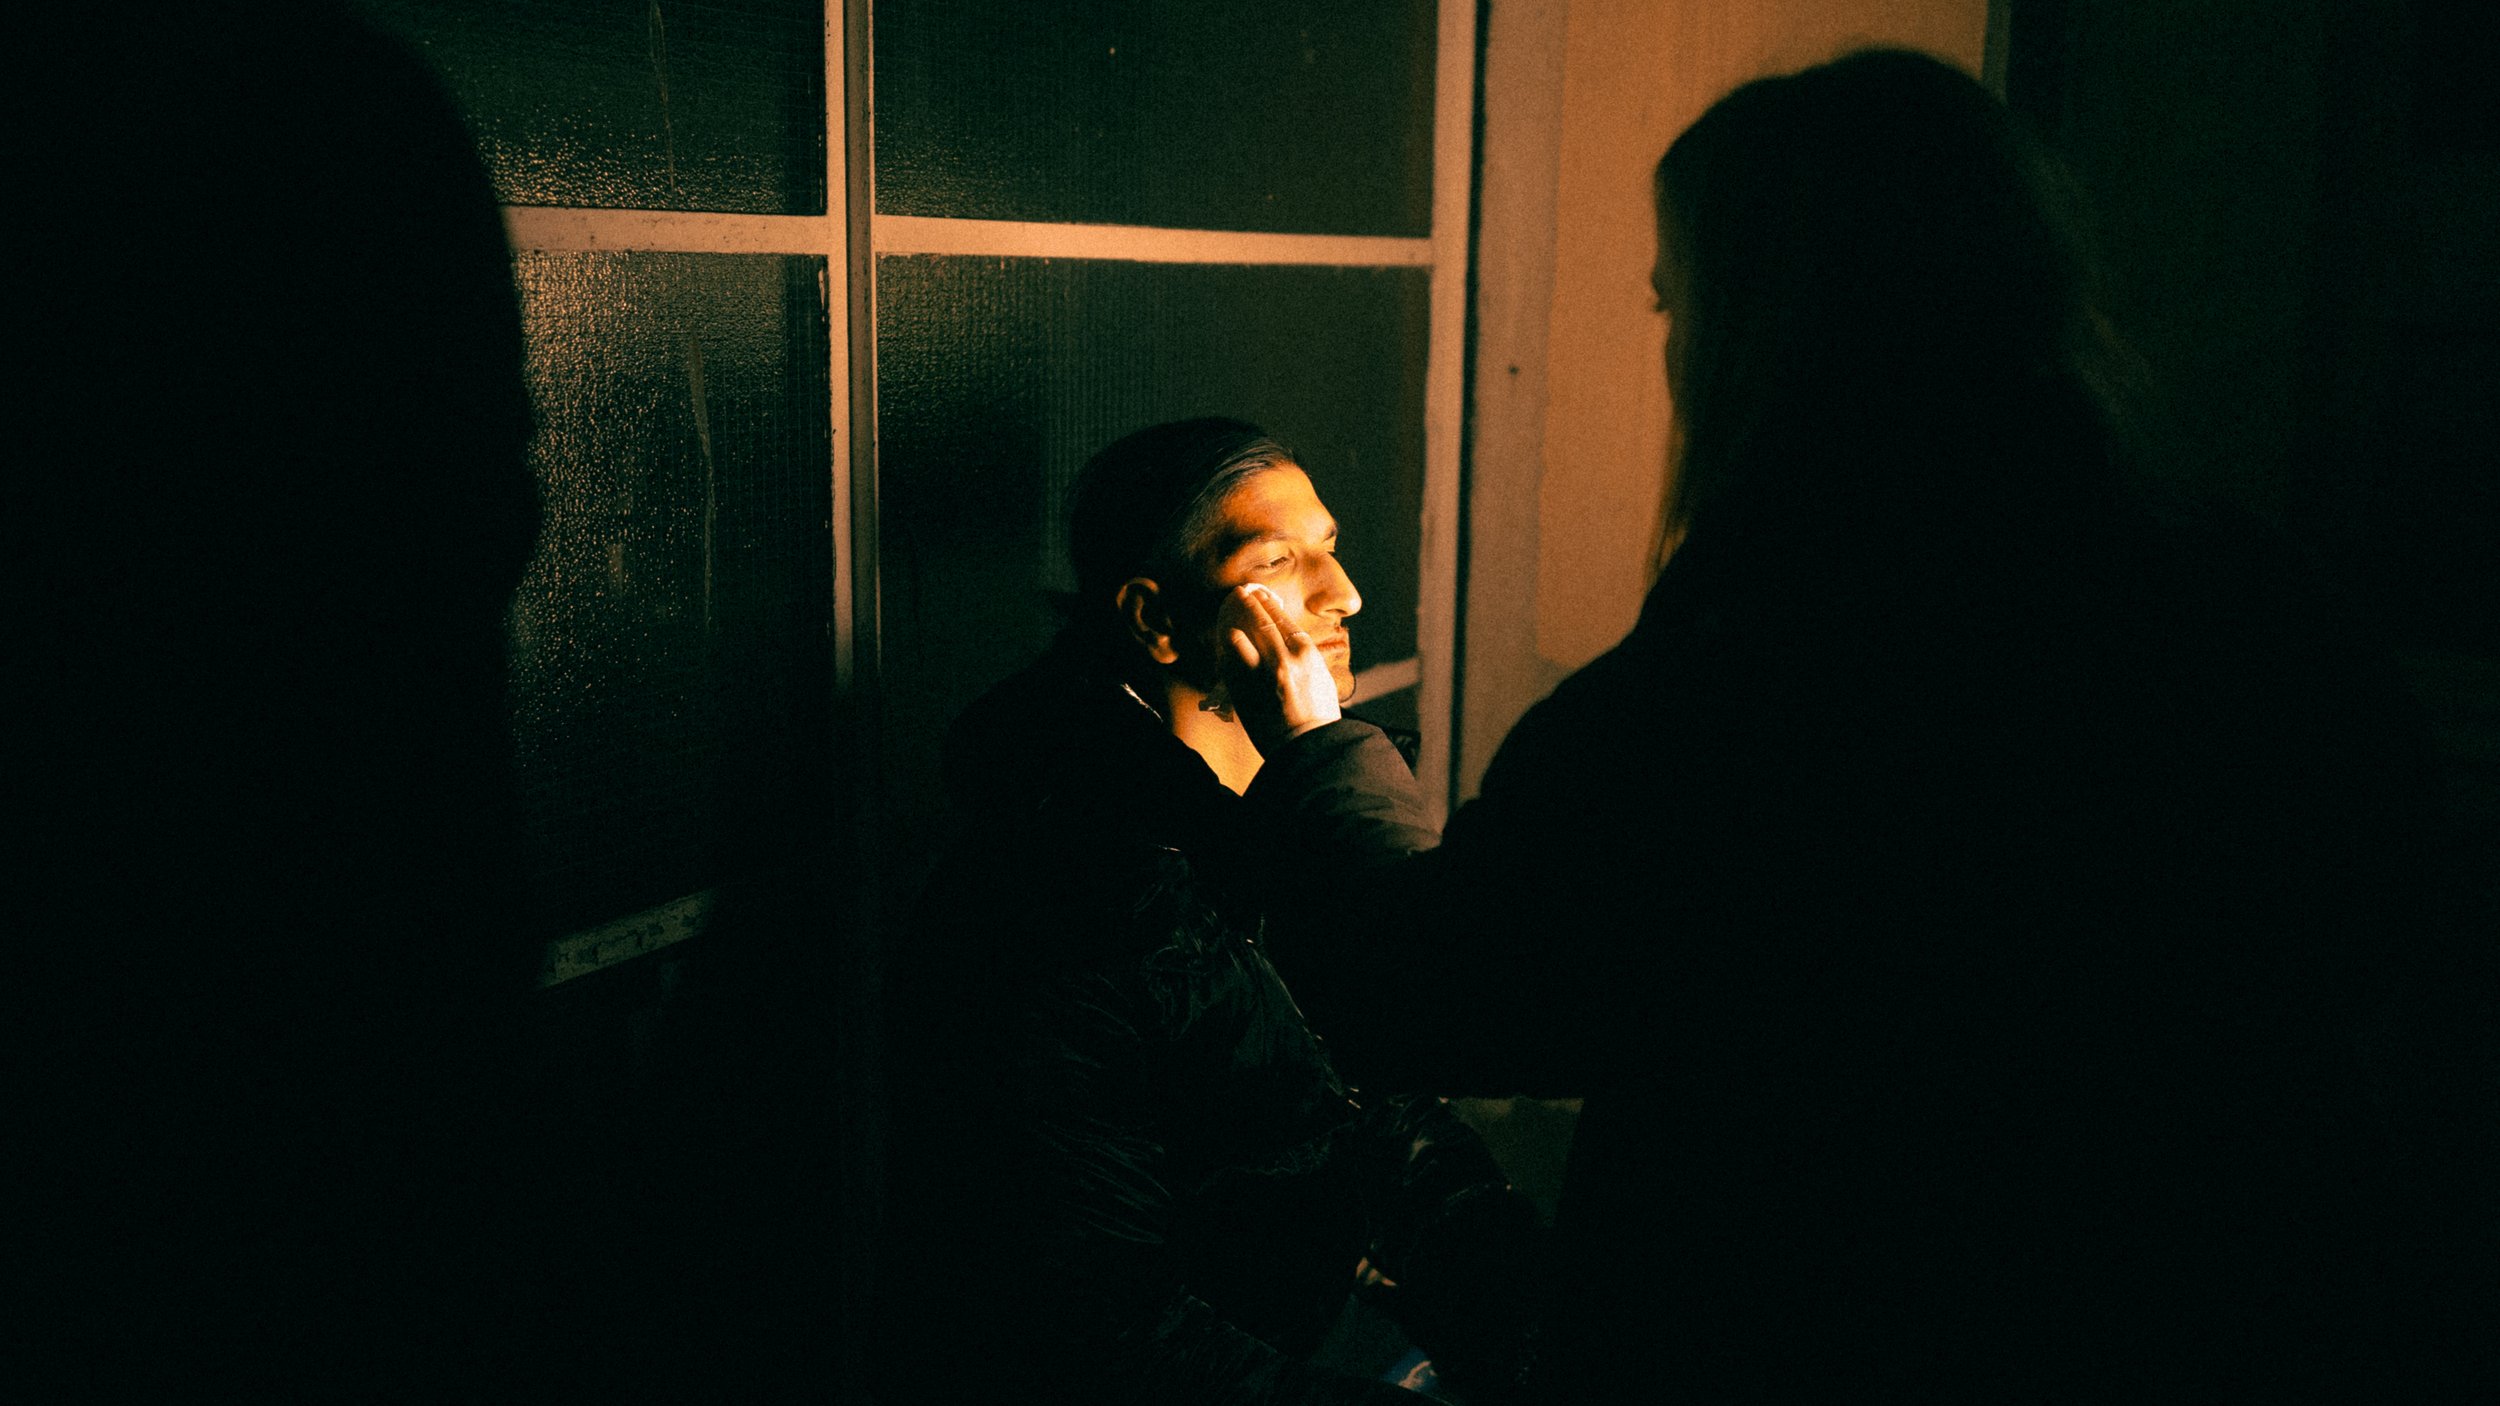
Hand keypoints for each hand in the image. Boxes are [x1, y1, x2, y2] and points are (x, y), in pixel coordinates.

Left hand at [1218, 583, 1341, 748]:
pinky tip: (1224, 642)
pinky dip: (1226, 651)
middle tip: (1240, 593)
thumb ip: (1303, 656)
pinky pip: (1228, 663)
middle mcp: (1283, 659)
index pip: (1283, 619)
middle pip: (1260, 622)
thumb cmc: (1318, 714)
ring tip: (1229, 616)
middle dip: (1249, 604)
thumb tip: (1288, 638)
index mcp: (1306, 654)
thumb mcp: (1321, 677)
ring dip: (1232, 625)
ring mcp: (1260, 675)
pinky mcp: (1244, 692)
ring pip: (1239, 639)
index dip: (1269, 603)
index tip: (1261, 594)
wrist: (1307, 746)